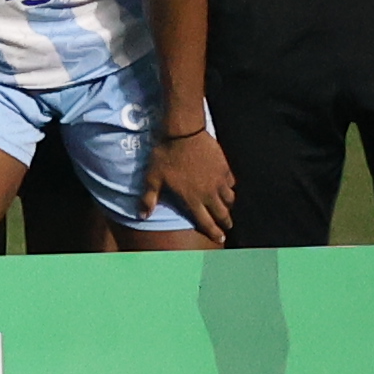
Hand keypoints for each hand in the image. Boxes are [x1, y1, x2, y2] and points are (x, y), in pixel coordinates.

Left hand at [153, 127, 238, 247]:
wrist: (183, 133)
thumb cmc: (165, 156)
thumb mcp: (152, 178)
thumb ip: (149, 199)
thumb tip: (141, 216)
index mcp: (192, 199)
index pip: (206, 221)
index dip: (213, 232)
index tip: (220, 239)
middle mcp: (209, 193)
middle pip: (222, 213)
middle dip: (225, 222)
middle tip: (227, 227)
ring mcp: (219, 180)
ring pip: (230, 199)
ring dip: (228, 206)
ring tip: (227, 209)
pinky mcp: (224, 168)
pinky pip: (231, 183)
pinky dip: (230, 188)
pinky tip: (227, 187)